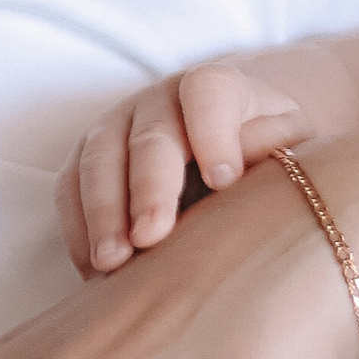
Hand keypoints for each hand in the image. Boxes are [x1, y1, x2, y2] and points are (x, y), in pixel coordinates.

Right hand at [56, 66, 314, 273]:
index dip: (213, 134)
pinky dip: (78, 229)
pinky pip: (69, 188)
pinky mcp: (88, 158)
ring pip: (98, 159)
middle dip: (148, 187)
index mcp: (216, 88)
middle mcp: (160, 99)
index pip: (209, 93)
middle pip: (149, 136)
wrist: (234, 144)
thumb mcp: (289, 143)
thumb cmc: (267, 151)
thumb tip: (238, 164)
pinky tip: (93, 271)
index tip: (225, 183)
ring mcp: (118, 125)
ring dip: (102, 213)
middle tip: (151, 237)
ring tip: (111, 263)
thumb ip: (275, 146)